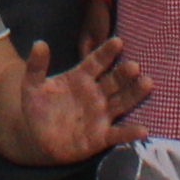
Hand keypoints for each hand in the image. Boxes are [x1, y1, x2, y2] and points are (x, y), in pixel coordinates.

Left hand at [5, 35, 151, 166]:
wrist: (37, 138)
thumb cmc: (38, 108)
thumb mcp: (33, 86)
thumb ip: (36, 66)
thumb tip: (39, 43)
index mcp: (81, 78)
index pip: (96, 62)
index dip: (106, 52)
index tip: (118, 41)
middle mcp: (96, 93)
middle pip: (113, 80)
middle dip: (124, 73)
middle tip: (135, 65)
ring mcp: (101, 114)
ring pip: (122, 102)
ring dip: (134, 94)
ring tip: (147, 83)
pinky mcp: (101, 136)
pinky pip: (118, 133)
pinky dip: (130, 132)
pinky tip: (143, 130)